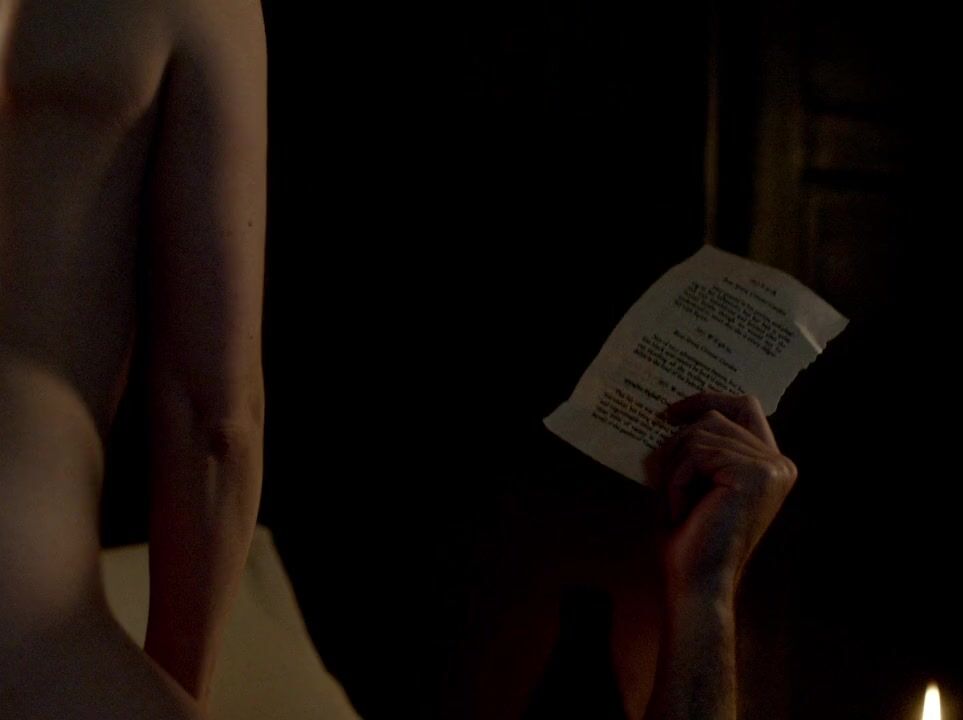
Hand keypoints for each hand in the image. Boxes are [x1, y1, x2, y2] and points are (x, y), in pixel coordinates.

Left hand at [646, 393, 796, 599]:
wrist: (697, 582)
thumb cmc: (690, 538)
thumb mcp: (695, 481)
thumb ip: (698, 446)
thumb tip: (672, 412)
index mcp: (771, 464)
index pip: (745, 406)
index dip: (708, 399)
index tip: (671, 413)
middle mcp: (780, 463)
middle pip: (714, 419)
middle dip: (677, 448)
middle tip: (665, 485)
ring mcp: (772, 467)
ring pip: (700, 434)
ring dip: (676, 469)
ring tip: (679, 506)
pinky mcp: (755, 474)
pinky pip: (697, 453)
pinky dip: (678, 480)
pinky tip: (683, 511)